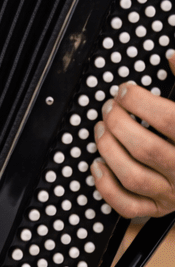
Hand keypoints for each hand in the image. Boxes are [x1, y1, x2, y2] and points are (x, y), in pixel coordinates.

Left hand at [92, 56, 174, 219]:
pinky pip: (128, 206)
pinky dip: (107, 187)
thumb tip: (173, 57)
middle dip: (118, 123)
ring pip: (133, 177)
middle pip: (145, 148)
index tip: (125, 90)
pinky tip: (98, 164)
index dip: (140, 102)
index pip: (169, 120)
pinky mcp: (160, 209)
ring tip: (101, 128)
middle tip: (109, 107)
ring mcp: (173, 193)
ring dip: (108, 149)